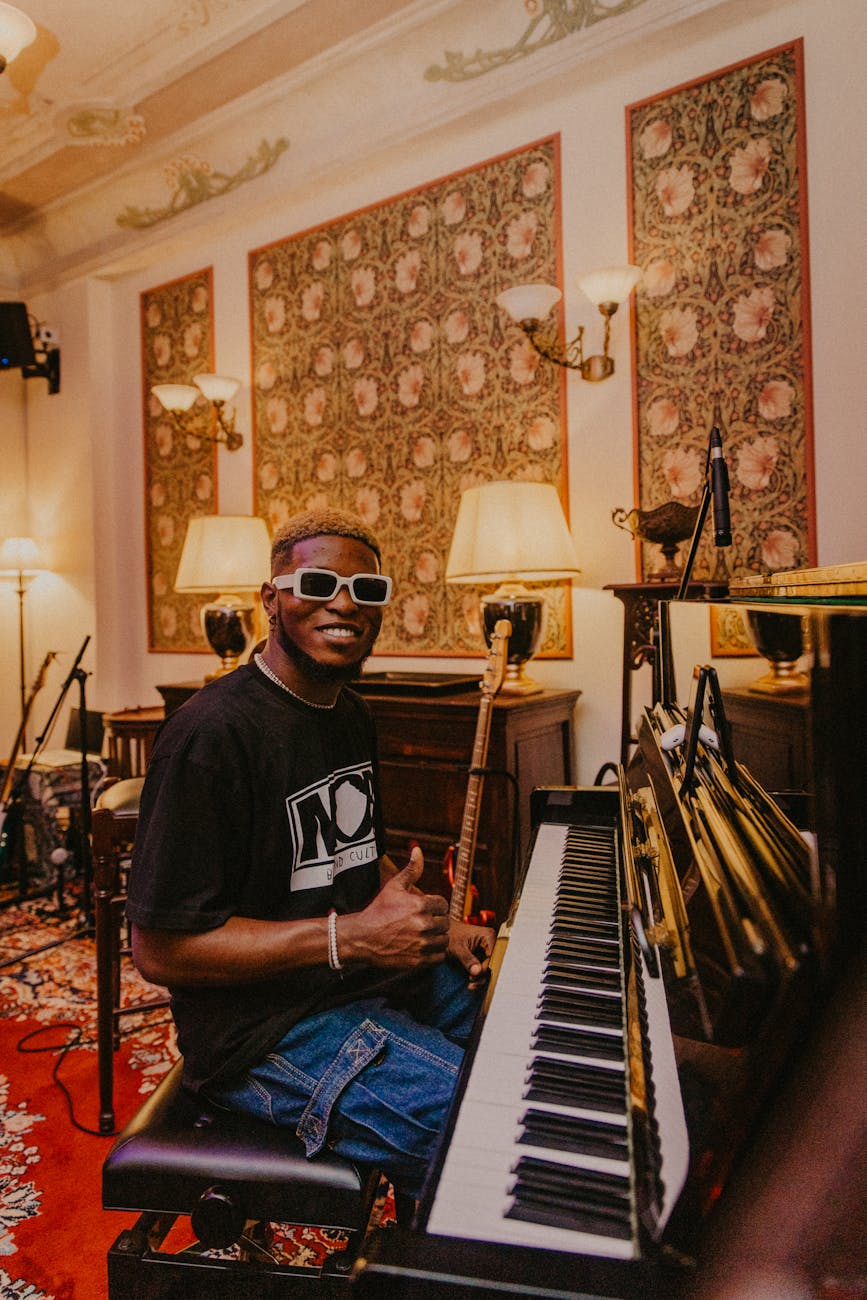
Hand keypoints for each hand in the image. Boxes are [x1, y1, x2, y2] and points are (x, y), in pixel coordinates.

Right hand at [349, 846, 448, 967]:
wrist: (362, 937)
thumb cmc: (378, 910)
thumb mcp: (394, 887)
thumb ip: (411, 870)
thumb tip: (418, 849)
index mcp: (421, 904)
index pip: (443, 905)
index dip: (435, 906)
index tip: (425, 909)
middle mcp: (424, 924)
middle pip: (445, 923)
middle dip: (436, 921)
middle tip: (423, 923)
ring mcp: (422, 943)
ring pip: (444, 940)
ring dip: (437, 937)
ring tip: (424, 935)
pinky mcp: (419, 960)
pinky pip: (439, 956)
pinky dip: (434, 953)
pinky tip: (422, 947)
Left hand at [447, 917, 494, 985]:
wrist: (441, 934)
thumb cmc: (449, 935)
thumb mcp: (457, 947)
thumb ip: (467, 959)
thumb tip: (477, 971)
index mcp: (488, 936)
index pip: (493, 956)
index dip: (485, 967)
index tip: (476, 975)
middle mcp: (490, 944)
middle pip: (492, 964)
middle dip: (482, 975)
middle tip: (472, 981)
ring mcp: (485, 952)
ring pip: (487, 970)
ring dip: (480, 979)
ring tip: (471, 984)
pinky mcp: (480, 959)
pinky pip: (482, 971)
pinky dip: (477, 978)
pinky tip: (471, 983)